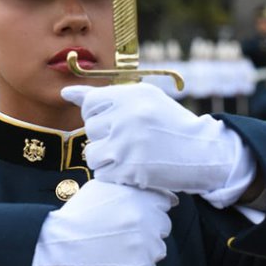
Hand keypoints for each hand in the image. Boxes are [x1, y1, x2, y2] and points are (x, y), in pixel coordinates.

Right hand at [34, 180, 175, 265]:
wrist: (56, 247)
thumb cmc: (76, 218)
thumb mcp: (100, 189)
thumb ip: (128, 187)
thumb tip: (156, 192)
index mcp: (138, 197)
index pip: (164, 202)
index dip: (151, 210)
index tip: (138, 218)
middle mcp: (146, 218)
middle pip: (163, 227)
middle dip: (148, 231)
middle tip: (122, 236)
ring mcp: (145, 245)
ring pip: (158, 251)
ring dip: (143, 252)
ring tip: (117, 251)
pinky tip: (115, 265)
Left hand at [63, 83, 255, 206]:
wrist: (201, 151)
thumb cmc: (168, 122)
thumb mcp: (143, 98)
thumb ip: (103, 95)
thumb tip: (65, 92)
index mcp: (129, 95)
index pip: (90, 103)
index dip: (100, 115)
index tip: (116, 121)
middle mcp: (126, 117)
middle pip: (90, 129)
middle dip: (105, 136)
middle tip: (130, 138)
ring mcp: (127, 144)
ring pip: (92, 153)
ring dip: (106, 157)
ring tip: (129, 153)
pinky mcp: (130, 170)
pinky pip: (102, 174)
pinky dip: (114, 174)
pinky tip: (133, 167)